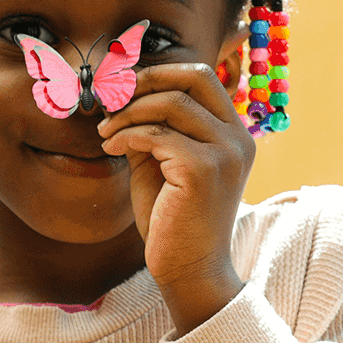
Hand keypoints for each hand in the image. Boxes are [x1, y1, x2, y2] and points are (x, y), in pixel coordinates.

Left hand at [97, 62, 255, 335]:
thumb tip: (119, 94)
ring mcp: (224, 152)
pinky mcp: (203, 170)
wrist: (188, 269)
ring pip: (170, 104)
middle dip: (146, 80)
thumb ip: (151, 128)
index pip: (202, 78)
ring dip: (128, 112)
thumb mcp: (161, 163)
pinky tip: (110, 148)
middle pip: (193, 78)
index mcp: (233, 134)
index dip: (160, 73)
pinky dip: (127, 136)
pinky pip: (157, 134)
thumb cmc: (172, 220)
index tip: (123, 86)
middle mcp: (237, 139)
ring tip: (104, 130)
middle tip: (111, 96)